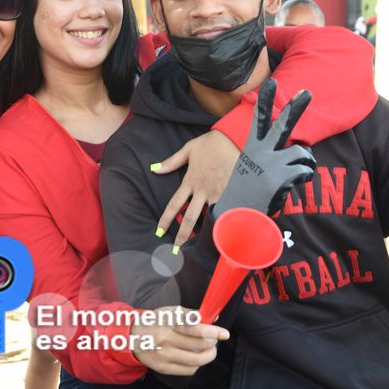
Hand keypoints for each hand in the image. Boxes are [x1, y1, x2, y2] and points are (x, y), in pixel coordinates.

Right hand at [132, 306, 228, 375]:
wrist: (132, 337)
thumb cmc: (155, 322)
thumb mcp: (169, 311)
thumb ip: (190, 315)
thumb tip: (212, 319)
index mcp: (167, 321)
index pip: (193, 327)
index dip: (211, 330)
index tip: (224, 333)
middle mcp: (165, 339)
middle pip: (198, 344)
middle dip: (212, 342)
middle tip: (214, 339)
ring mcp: (163, 355)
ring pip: (196, 360)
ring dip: (209, 354)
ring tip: (209, 349)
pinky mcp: (163, 367)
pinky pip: (189, 369)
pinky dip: (198, 364)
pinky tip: (196, 356)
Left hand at [152, 131, 239, 250]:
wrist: (235, 138)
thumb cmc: (210, 143)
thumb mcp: (188, 149)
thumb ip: (172, 162)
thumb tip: (154, 169)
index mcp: (190, 181)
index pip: (174, 204)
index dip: (166, 219)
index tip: (159, 231)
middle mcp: (202, 191)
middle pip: (190, 218)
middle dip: (182, 235)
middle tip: (176, 249)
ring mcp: (218, 193)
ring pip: (208, 218)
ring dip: (203, 232)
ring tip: (199, 247)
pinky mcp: (232, 193)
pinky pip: (225, 211)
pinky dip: (222, 222)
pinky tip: (222, 234)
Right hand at [213, 78, 315, 217]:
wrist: (237, 214)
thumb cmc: (243, 192)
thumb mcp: (248, 169)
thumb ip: (262, 157)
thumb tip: (281, 150)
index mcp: (253, 148)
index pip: (259, 119)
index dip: (266, 100)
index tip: (271, 82)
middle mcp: (263, 152)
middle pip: (283, 125)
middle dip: (296, 107)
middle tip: (308, 92)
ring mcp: (273, 163)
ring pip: (302, 152)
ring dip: (306, 162)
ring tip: (297, 172)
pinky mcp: (283, 176)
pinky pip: (305, 170)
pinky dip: (304, 176)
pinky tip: (292, 185)